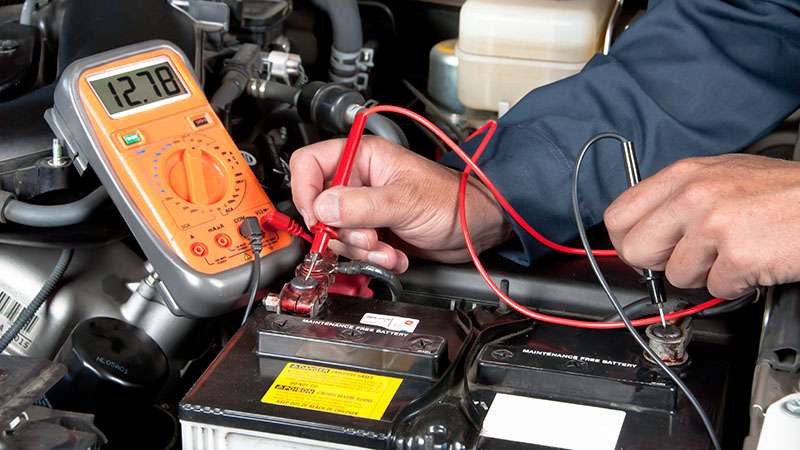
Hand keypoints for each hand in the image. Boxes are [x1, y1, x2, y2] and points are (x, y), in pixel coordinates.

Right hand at [290, 136, 510, 271]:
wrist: (475, 229)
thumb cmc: (453, 200)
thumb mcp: (404, 201)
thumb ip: (361, 205)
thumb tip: (322, 209)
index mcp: (363, 158)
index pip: (309, 164)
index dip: (305, 190)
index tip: (317, 216)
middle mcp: (359, 181)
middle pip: (320, 207)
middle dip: (342, 232)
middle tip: (367, 239)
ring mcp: (364, 208)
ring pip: (336, 234)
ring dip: (361, 250)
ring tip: (387, 250)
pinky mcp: (373, 232)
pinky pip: (355, 250)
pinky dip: (373, 259)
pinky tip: (395, 256)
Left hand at [604, 154, 799, 298]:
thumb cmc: (783, 193)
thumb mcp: (721, 176)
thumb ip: (678, 198)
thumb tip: (646, 227)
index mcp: (683, 175)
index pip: (618, 215)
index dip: (627, 241)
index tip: (643, 250)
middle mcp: (692, 196)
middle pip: (635, 250)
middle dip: (658, 264)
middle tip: (688, 258)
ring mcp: (713, 225)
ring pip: (676, 276)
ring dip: (705, 275)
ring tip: (733, 252)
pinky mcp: (737, 255)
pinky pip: (715, 289)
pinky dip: (735, 285)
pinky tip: (752, 262)